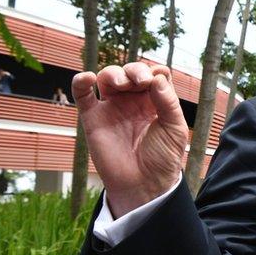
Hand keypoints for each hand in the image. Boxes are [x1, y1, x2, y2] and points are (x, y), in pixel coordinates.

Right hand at [72, 62, 188, 217]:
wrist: (143, 184)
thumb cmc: (162, 157)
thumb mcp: (174, 128)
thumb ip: (168, 102)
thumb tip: (156, 77)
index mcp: (156, 101)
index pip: (154, 74)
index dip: (154, 72)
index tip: (155, 82)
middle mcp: (134, 101)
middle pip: (131, 72)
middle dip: (135, 71)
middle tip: (140, 82)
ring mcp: (113, 108)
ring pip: (108, 77)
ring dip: (113, 73)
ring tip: (121, 83)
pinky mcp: (93, 118)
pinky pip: (82, 95)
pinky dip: (81, 82)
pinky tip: (86, 78)